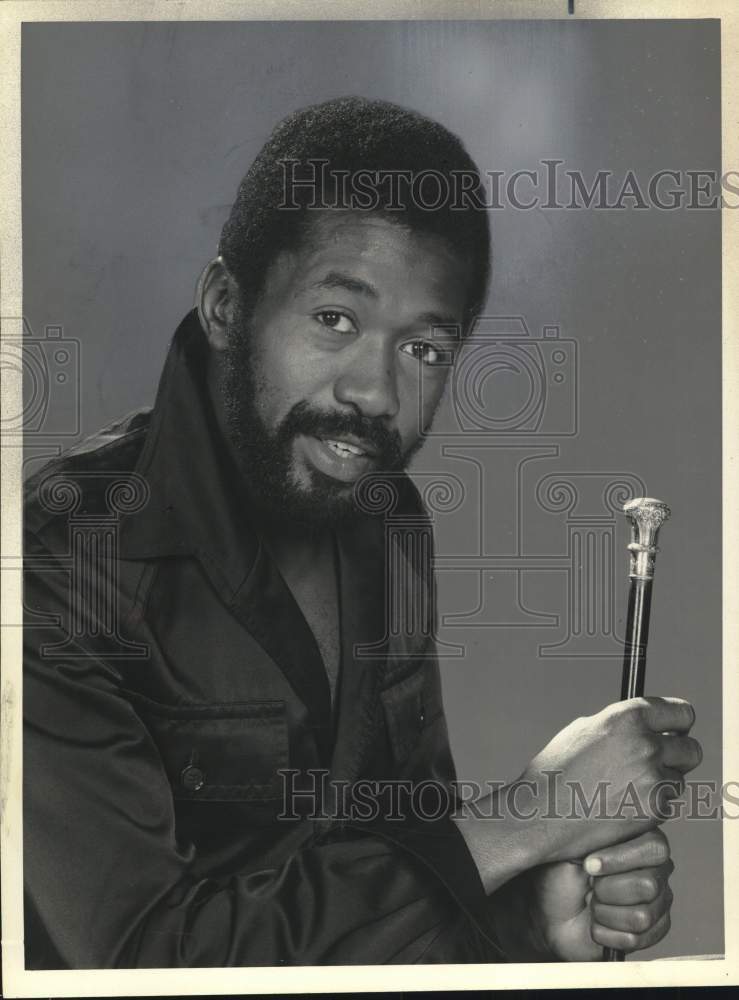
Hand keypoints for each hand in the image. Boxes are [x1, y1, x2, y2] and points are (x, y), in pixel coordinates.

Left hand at [504, 829, 674, 961]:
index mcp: (639, 840)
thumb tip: (596, 803)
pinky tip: (598, 924)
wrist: (548, 915)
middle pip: (648, 884)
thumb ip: (590, 826)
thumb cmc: (559, 875)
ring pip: (642, 915)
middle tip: (590, 887)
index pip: (655, 846)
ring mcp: (658, 901)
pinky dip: (607, 934)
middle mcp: (656, 869)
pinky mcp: (653, 931)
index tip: (588, 865)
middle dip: (607, 890)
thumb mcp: (569, 845)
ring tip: (592, 904)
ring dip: (604, 913)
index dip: (620, 859)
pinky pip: (638, 938)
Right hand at [519, 696, 700, 864]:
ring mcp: (651, 778)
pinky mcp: (653, 809)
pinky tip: (624, 803)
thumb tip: (644, 725)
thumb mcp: (583, 730)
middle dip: (679, 756)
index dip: (679, 723)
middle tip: (663, 761)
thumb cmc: (556, 771)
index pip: (681, 713)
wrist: (542, 813)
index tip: (677, 730)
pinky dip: (652, 805)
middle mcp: (644, 744)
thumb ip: (620, 725)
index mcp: (627, 718)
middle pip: (691, 749)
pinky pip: (667, 803)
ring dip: (663, 783)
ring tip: (630, 787)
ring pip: (679, 779)